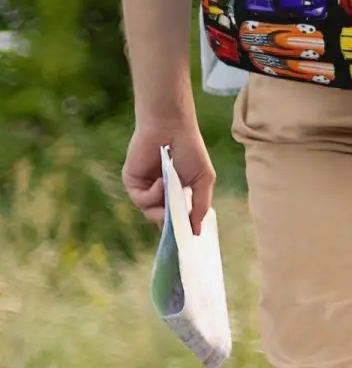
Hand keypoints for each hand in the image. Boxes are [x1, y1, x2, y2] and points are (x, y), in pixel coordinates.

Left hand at [123, 118, 214, 236]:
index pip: (176, 218)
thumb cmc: (191, 149)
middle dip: (171, 223)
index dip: (180, 229)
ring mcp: (145, 189)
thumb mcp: (203, 179)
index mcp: (177, 193)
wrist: (171, 128)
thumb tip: (197, 232)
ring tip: (171, 190)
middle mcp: (160, 194)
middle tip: (178, 222)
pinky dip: (152, 194)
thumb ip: (201, 206)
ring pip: (150, 213)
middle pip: (162, 221)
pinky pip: (141, 200)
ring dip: (162, 206)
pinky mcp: (132, 183)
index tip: (186, 239)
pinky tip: (161, 181)